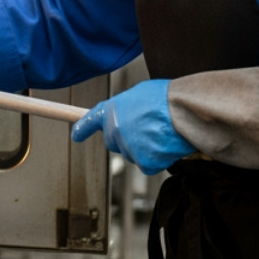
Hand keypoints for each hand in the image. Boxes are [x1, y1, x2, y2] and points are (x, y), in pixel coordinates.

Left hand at [70, 79, 194, 174]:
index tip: (76, 135)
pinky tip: (166, 145)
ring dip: (145, 148)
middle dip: (127, 140)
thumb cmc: (166, 97)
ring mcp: (128, 147)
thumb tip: (131, 115)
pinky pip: (148, 165)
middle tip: (147, 130)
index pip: (91, 120)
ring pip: (133, 154)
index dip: (82, 128)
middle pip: (115, 143)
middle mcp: (115, 129)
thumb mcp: (140, 93)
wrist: (183, 108)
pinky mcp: (144, 161)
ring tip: (162, 132)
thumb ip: (128, 107)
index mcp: (112, 109)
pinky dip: (158, 159)